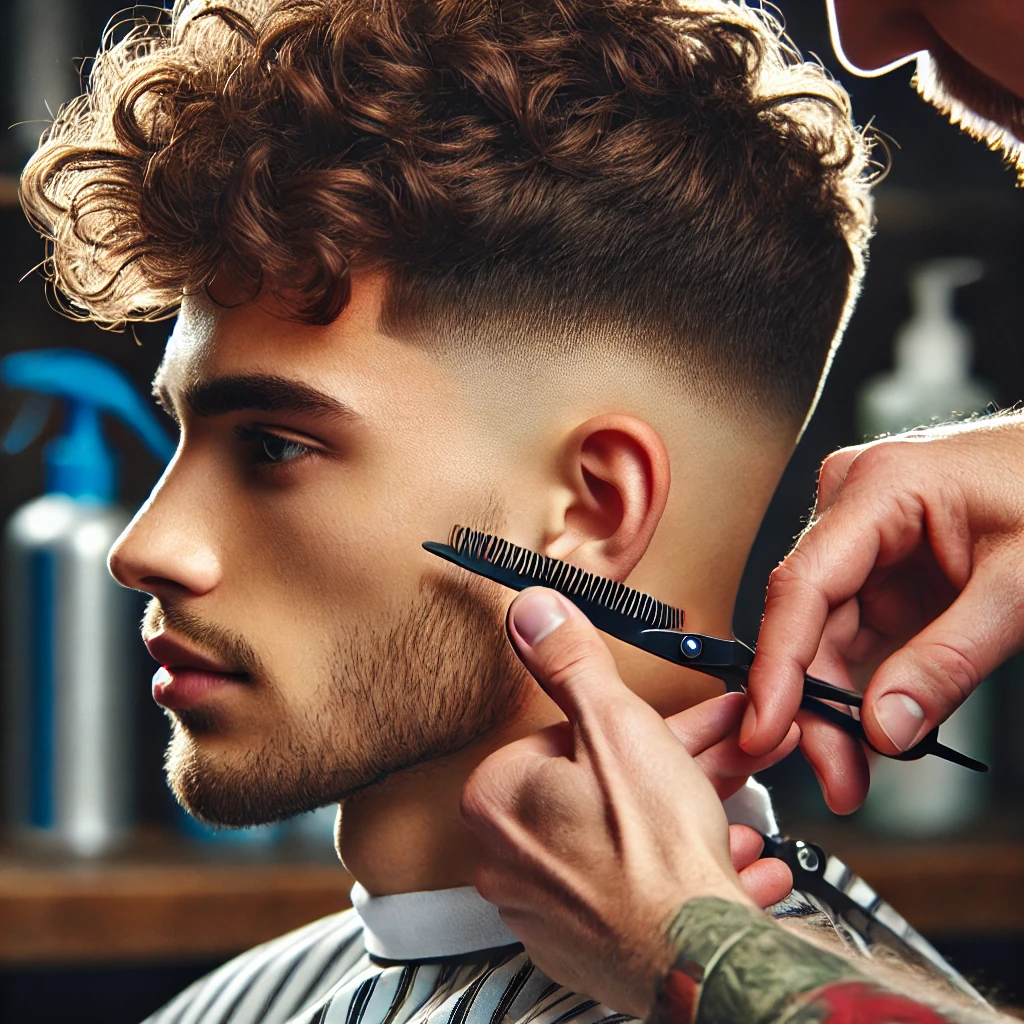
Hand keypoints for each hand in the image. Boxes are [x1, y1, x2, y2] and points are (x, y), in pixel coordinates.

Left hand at [461, 587, 798, 1016]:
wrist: (697, 962)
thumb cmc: (653, 850)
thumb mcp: (616, 726)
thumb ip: (571, 663)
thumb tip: (531, 612)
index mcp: (501, 796)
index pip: (565, 736)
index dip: (631, 728)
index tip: (673, 729)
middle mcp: (510, 856)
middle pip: (601, 786)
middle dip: (675, 767)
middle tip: (725, 758)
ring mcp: (546, 906)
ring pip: (625, 837)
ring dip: (689, 821)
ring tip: (740, 818)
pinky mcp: (585, 946)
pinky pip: (636, 892)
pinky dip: (683, 874)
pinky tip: (733, 865)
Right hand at [744, 417, 1023, 812]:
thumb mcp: (1020, 587)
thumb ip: (949, 660)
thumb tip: (885, 727)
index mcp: (879, 489)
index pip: (803, 585)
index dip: (778, 664)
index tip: (764, 727)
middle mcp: (854, 507)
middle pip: (809, 618)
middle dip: (816, 703)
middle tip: (836, 775)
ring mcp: (864, 536)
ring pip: (826, 634)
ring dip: (835, 703)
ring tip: (853, 769)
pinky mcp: (881, 566)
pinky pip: (854, 632)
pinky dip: (860, 684)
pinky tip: (870, 728)